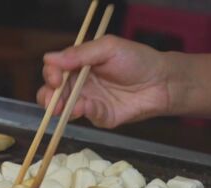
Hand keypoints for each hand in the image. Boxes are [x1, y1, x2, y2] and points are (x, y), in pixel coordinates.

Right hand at [37, 35, 171, 127]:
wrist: (162, 82)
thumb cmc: (137, 60)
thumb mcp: (108, 48)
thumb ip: (80, 54)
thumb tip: (49, 58)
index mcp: (78, 65)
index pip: (54, 71)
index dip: (51, 75)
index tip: (56, 79)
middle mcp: (79, 84)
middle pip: (52, 93)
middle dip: (48, 98)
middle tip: (53, 102)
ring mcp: (88, 101)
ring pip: (63, 109)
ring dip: (62, 109)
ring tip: (68, 108)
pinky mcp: (99, 116)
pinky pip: (86, 116)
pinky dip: (84, 112)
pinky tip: (88, 108)